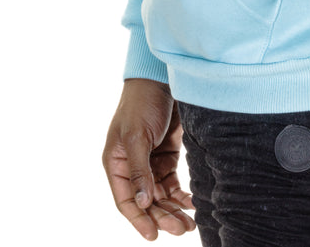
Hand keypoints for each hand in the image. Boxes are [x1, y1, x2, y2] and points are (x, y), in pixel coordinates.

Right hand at [102, 78, 194, 239]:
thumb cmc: (141, 103)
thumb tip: (143, 203)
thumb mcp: (137, 136)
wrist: (161, 79)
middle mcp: (132, 167)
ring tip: (189, 224)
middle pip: (147, 201)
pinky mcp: (167, 156)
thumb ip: (139, 171)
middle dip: (163, 217)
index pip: (126, 200)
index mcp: (116, 163)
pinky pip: (173, 183)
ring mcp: (150, 162)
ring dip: (174, 210)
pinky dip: (182, 195)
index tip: (154, 235)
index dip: (139, 219)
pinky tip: (193, 203)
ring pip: (161, 196)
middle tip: (181, 229)